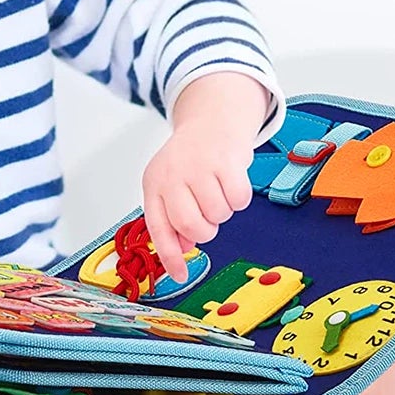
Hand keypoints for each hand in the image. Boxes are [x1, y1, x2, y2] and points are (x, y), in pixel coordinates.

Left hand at [142, 71, 270, 279]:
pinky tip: (233, 184)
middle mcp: (173, 173)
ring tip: (220, 192)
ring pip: (218, 214)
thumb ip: (174, 217)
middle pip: (192, 226)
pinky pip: (239, 199)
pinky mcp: (226, 158)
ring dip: (224, 211)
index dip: (170, 257)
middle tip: (210, 217)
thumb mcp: (172, 184)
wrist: (213, 117)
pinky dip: (240, 199)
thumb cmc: (192, 158)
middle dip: (206, 230)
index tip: (180, 276)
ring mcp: (199, 164)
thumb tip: (184, 250)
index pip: (158, 228)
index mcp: (154, 182)